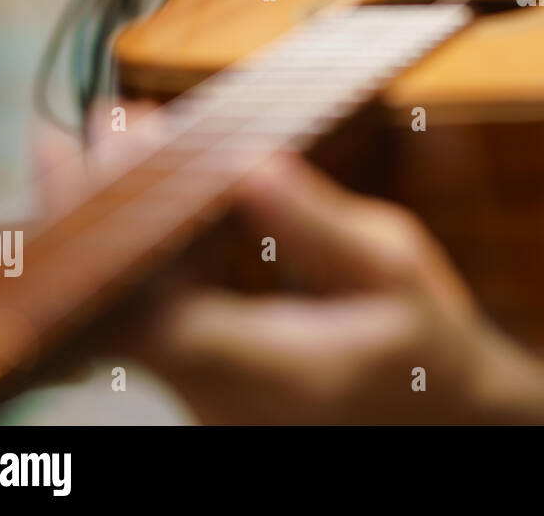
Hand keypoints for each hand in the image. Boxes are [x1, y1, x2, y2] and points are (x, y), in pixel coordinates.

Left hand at [109, 154, 543, 424]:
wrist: (443, 416)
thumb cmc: (426, 341)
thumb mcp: (392, 268)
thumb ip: (316, 222)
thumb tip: (250, 164)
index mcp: (266, 367)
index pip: (146, 311)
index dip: (108, 234)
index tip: (109, 150)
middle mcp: (217, 394)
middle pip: (116, 307)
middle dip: (100, 210)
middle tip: (105, 127)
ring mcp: (206, 395)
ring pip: (129, 310)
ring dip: (121, 226)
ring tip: (124, 140)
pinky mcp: (209, 381)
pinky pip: (158, 315)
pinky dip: (150, 253)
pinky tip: (159, 194)